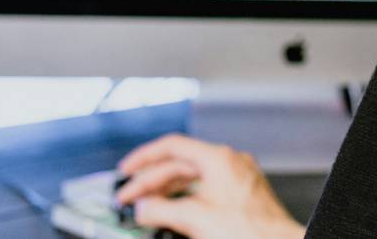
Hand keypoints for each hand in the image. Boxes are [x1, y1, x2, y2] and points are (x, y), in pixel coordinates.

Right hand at [116, 134, 304, 238]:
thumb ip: (161, 210)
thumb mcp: (194, 219)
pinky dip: (186, 199)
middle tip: (130, 196)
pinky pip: (206, 190)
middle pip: (180, 164)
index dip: (144, 158)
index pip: (172, 146)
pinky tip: (173, 212)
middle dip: (152, 181)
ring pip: (193, 178)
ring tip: (147, 207)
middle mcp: (230, 162)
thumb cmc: (250, 232)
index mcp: (219, 158)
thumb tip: (141, 207)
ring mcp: (237, 178)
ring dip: (167, 192)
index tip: (127, 170)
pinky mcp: (241, 195)